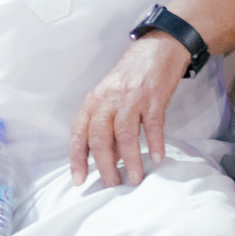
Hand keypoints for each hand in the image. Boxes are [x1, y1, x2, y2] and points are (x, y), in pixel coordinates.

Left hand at [71, 33, 187, 187]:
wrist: (157, 50)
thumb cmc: (130, 78)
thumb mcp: (109, 97)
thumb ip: (105, 125)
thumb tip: (105, 160)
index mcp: (94, 102)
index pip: (79, 133)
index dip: (77, 159)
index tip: (79, 180)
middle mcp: (108, 100)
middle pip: (100, 138)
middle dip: (105, 166)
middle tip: (112, 185)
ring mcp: (131, 99)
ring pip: (125, 136)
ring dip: (130, 161)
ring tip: (135, 179)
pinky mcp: (153, 98)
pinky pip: (153, 126)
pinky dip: (155, 144)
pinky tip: (157, 159)